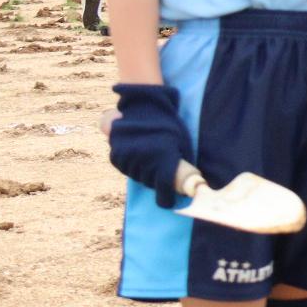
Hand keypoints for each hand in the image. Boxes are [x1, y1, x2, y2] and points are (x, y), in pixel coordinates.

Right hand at [108, 84, 192, 208]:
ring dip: (142, 172)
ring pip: (136, 175)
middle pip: (149, 182)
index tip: (168, 201)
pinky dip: (129, 165)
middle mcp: (143, 160)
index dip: (166, 197)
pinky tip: (137, 155)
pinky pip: (123, 167)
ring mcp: (127, 157)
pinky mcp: (115, 154)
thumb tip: (191, 183)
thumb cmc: (169, 124)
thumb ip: (180, 164)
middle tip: (160, 171)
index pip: (163, 188)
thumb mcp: (181, 143)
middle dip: (155, 180)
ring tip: (148, 158)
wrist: (145, 104)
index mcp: (162, 158)